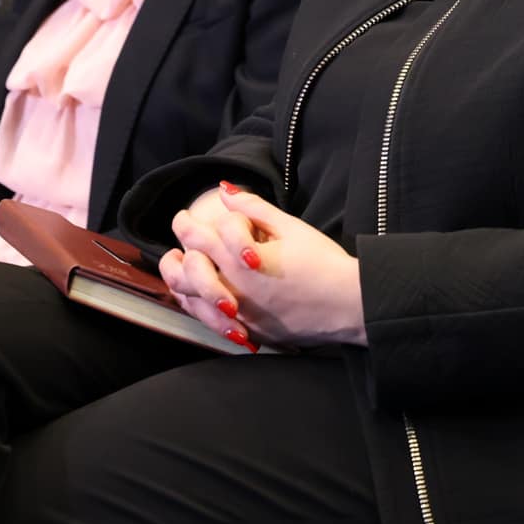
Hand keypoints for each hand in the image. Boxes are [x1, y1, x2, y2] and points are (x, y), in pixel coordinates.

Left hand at [160, 182, 365, 349]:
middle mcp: (232, 289)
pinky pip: (211, 322)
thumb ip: (253, 208)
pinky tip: (203, 295)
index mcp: (238, 259)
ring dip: (182, 281)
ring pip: (191, 300)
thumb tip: (225, 191)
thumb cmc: (323, 263)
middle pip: (184, 270)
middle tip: (180, 245)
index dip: (185, 223)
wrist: (349, 304)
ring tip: (183, 267)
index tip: (184, 216)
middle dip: (175, 253)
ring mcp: (239, 315)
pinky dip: (200, 306)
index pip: (196, 237)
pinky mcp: (250, 331)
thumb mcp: (290, 227)